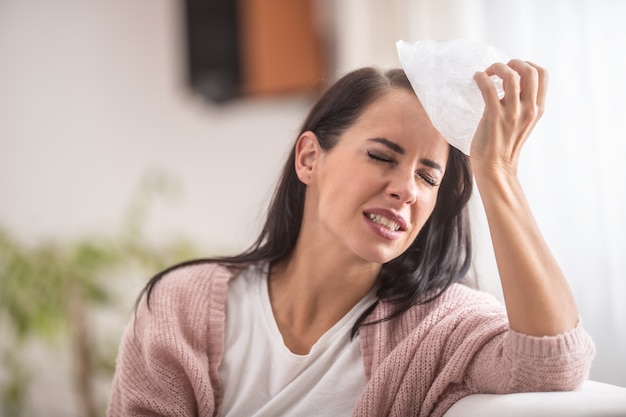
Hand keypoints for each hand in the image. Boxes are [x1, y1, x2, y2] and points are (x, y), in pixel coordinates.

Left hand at [470, 60, 547, 175]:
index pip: (543, 75)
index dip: (527, 64)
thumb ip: (520, 105)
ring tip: (486, 72)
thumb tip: (509, 85)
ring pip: (510, 76)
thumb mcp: (521, 122)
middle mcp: (529, 109)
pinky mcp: (494, 117)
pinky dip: (481, 78)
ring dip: (496, 67)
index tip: (513, 69)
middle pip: (530, 71)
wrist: (495, 168)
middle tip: (499, 68)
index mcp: (537, 109)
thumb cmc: (503, 145)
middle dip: (513, 62)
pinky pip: (489, 89)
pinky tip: (476, 78)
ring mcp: (512, 113)